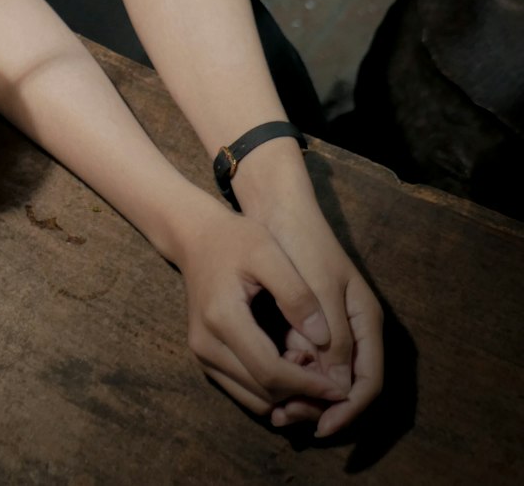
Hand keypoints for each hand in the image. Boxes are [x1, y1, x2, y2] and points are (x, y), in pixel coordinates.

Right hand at [178, 209, 355, 420]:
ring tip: (313, 370)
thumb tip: (323, 339)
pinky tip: (291, 368)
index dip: (308, 384)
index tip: (341, 387)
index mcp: (222, 317)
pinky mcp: (205, 358)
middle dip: (302, 395)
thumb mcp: (269, 252)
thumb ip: (296, 294)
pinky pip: (243, 391)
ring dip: (288, 396)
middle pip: (263, 392)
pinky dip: (271, 390)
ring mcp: (202, 355)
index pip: (270, 371)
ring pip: (254, 399)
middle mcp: (206, 344)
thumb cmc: (235, 239)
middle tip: (333, 382)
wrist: (196, 238)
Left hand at [259, 209, 383, 436]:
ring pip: (323, 376)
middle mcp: (353, 328)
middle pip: (346, 385)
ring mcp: (331, 326)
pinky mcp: (306, 322)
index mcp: (366, 320)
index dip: (348, 410)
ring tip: (273, 406)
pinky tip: (266, 378)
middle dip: (320, 407)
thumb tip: (338, 385)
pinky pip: (305, 360)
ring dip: (302, 393)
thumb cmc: (301, 243)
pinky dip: (290, 373)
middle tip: (286, 419)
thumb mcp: (320, 289)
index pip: (369, 381)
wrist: (276, 209)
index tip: (320, 427)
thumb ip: (334, 336)